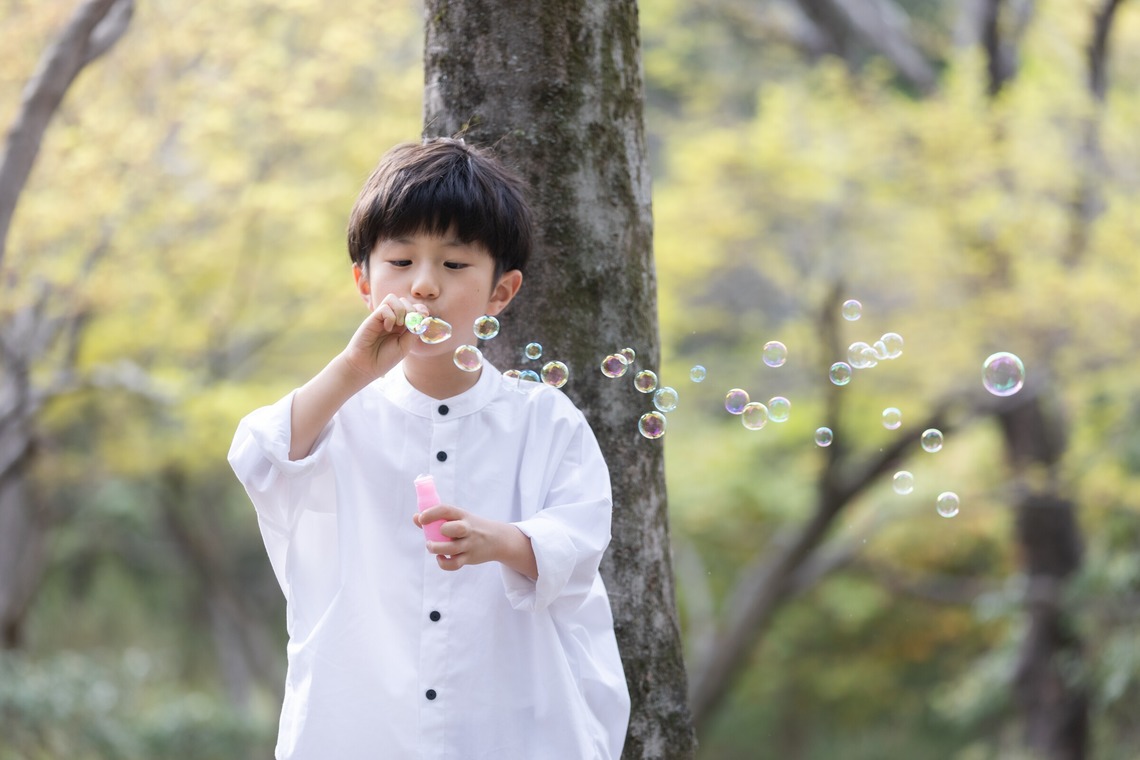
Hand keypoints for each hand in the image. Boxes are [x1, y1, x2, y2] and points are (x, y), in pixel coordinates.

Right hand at [341, 294, 427, 381]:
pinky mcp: (372, 319)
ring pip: (393, 298)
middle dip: (412, 310)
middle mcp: (391, 319)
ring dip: (401, 310)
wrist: (365, 367)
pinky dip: (390, 317)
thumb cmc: (384, 358)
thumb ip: (413, 332)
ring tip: (400, 325)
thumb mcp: (404, 347)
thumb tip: (421, 319)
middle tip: (409, 325)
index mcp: (401, 326)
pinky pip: (384, 308)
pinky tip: (387, 328)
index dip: (420, 310)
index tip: (424, 318)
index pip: (413, 308)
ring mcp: (381, 318)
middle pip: (404, 301)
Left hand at [414, 504, 537, 579]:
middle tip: (431, 534)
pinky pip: (455, 564)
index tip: (421, 518)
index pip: (447, 510)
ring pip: (452, 548)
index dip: (432, 513)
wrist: (497, 539)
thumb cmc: (470, 527)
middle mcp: (468, 529)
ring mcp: (470, 544)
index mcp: (462, 515)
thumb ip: (436, 518)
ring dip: (437, 548)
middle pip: (456, 528)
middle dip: (442, 531)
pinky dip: (444, 563)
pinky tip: (441, 558)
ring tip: (431, 546)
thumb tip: (415, 517)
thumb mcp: (458, 518)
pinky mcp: (470, 558)